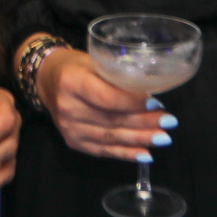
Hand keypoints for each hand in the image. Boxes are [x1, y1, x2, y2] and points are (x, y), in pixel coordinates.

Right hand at [37, 49, 176, 161]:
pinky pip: (104, 150)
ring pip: (111, 137)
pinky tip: (145, 154)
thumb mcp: (94, 62)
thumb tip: (151, 93)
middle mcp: (67, 108)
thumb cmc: (76, 67)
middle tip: (169, 123)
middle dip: (144, 123)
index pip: (106, 97)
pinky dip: (126, 153)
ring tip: (163, 137)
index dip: (132, 103)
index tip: (156, 104)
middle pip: (112, 119)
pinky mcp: (73, 142)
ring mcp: (69, 128)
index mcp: (72, 82)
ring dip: (140, 139)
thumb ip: (117, 77)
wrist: (48, 79)